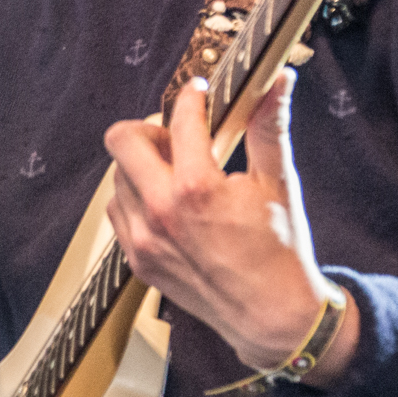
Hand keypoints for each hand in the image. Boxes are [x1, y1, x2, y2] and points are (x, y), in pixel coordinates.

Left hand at [104, 69, 359, 387]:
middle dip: (150, 128)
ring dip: (143, 165)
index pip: (181, 120)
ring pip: (118, 177)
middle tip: (178, 136)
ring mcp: (144, 240)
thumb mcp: (278, 183)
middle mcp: (161, 213)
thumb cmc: (279, 250)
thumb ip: (270, 127)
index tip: (202, 94)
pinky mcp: (138, 261)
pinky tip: (169, 203)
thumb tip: (278, 81)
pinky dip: (137, 198)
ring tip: (179, 173)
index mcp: (197, 189)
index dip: (193, 97)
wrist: (271, 315)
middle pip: (122, 141)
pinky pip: (118, 211)